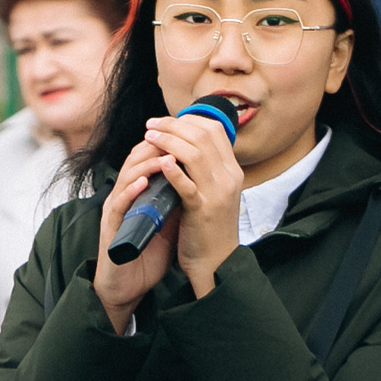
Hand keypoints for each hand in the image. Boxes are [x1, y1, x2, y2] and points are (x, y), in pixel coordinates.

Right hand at [94, 138, 182, 331]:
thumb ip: (180, 197)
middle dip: (156, 145)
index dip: (167, 142)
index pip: (149, 156)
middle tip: (177, 136)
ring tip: (165, 156)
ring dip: (145, 164)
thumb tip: (204, 178)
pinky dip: (130, 191)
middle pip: (136, 159)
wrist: (130, 285)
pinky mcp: (111, 227)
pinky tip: (144, 183)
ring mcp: (117, 210)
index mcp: (138, 191)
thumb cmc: (149, 252)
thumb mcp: (170, 219)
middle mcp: (124, 195)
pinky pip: (119, 204)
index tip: (189, 134)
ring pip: (126, 176)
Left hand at [139, 108, 243, 297]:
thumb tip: (182, 144)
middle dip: (174, 126)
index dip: (188, 120)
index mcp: (231, 170)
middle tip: (151, 125)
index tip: (165, 121)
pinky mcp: (203, 210)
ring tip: (149, 137)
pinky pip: (188, 186)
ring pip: (195, 155)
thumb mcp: (213, 191)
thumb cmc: (208, 225)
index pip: (215, 130)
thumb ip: (204, 169)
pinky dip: (174, 171)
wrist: (216, 260)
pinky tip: (161, 163)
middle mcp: (229, 177)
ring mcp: (217, 193)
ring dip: (169, 141)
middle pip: (203, 136)